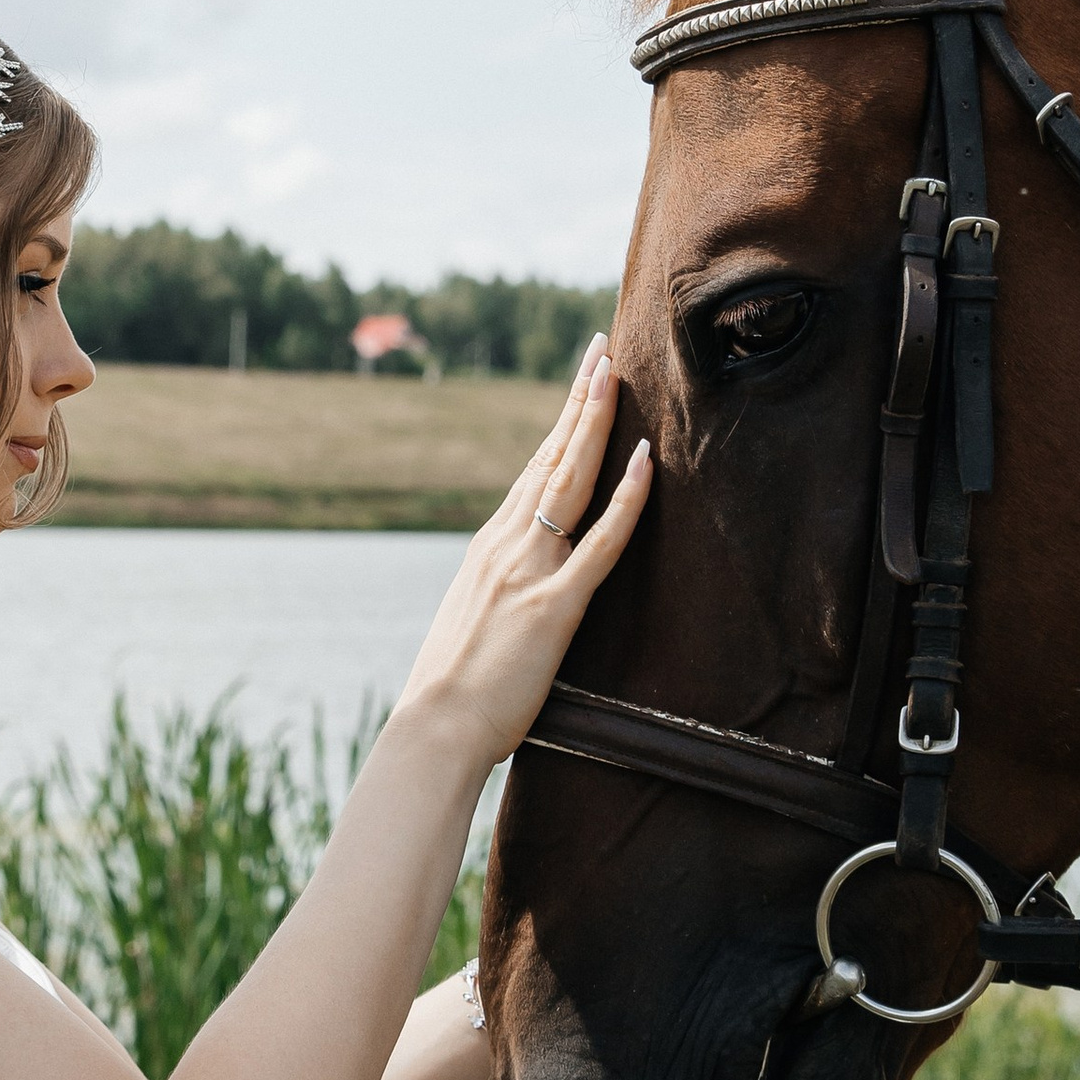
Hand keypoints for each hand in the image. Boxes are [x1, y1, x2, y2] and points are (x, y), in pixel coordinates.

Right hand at [394, 338, 650, 772]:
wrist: (434, 729)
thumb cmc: (452, 696)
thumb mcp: (474, 626)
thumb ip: (499, 595)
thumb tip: (517, 591)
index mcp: (489, 549)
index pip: (533, 472)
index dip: (561, 425)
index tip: (581, 384)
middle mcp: (506, 546)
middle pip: (550, 458)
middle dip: (580, 401)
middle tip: (602, 350)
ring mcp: (529, 571)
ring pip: (570, 480)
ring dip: (596, 423)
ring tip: (617, 374)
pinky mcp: (554, 606)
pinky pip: (599, 542)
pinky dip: (626, 498)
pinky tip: (645, 460)